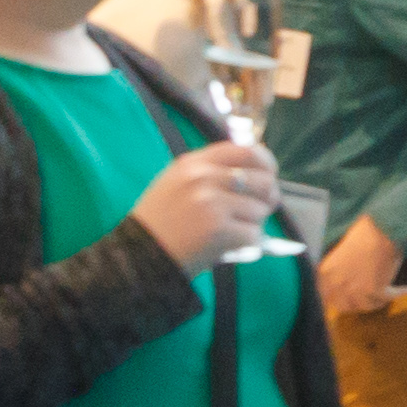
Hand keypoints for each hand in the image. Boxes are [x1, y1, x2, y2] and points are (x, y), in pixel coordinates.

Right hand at [118, 135, 277, 272]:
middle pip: (263, 181)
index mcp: (193, 164)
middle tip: (254, 214)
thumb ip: (213, 173)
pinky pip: (254, 236)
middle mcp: (202, 178)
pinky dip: (246, 247)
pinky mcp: (216, 229)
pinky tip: (226, 248)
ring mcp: (209, 202)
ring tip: (225, 234)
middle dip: (266, 200)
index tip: (269, 176)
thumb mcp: (178, 184)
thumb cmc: (163, 223)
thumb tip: (263, 173)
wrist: (138, 256)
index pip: (246, 151)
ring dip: (251, 227)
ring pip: (260, 211)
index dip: (265, 164)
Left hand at [315, 216, 405, 323]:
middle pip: (343, 306)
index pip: (324, 297)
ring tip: (385, 295)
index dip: (336, 298)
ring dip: (376, 301)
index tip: (347, 297)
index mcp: (325, 274)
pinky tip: (405, 289)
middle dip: (354, 303)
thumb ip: (335, 270)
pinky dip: (397, 293)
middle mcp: (337, 285)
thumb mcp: (339, 252)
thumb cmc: (362, 233)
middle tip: (366, 298)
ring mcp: (355, 290)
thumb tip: (344, 281)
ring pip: (365, 306)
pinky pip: (386, 298)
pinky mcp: (375, 291)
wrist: (381, 230)